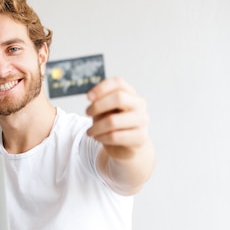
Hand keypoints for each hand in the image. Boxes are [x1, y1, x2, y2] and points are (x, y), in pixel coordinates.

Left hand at [85, 77, 154, 194]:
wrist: (127, 148)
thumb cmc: (114, 125)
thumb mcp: (104, 111)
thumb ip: (100, 103)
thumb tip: (93, 99)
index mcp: (130, 94)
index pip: (118, 82)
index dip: (101, 88)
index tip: (88, 97)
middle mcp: (139, 104)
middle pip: (119, 97)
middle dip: (98, 106)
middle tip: (87, 113)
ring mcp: (142, 120)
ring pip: (113, 121)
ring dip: (96, 127)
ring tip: (90, 131)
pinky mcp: (140, 137)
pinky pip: (114, 136)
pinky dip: (101, 138)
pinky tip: (98, 138)